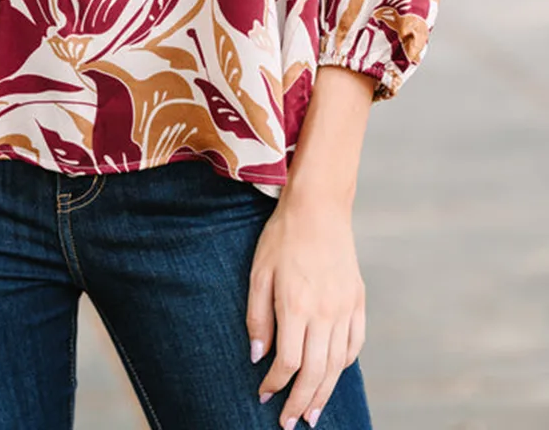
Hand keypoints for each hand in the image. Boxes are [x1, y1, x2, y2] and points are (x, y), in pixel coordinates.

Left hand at [246, 189, 365, 427]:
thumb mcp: (259, 272)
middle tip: (290, 423)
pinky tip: (334, 375)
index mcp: (296, 306)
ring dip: (324, 393)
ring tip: (313, 413)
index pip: (288, 362)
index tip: (264, 395)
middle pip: (316, 373)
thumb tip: (258, 356)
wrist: (319, 207)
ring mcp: (345, 308)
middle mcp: (325, 312)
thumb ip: (258, 316)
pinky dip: (344, 365)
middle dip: (300, 402)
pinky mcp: (358, 300)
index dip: (275, 384)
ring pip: (337, 364)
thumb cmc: (282, 236)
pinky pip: (355, 343)